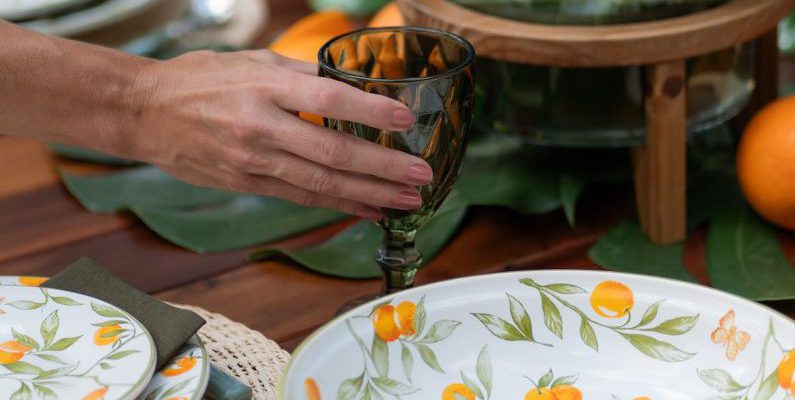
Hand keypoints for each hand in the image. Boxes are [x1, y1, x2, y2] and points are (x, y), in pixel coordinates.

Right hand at [125, 50, 430, 218]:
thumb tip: (352, 88)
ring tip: (406, 200)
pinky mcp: (247, 183)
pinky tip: (368, 208)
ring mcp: (252, 161)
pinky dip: (339, 204)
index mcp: (263, 86)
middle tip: (421, 176)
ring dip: (369, 193)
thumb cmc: (201, 79)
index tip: (406, 119)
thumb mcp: (252, 60)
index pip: (327, 99)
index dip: (370, 110)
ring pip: (321, 184)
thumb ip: (301, 75)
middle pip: (332, 152)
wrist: (145, 113)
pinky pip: (301, 197)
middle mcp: (260, 126)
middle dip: (383, 167)